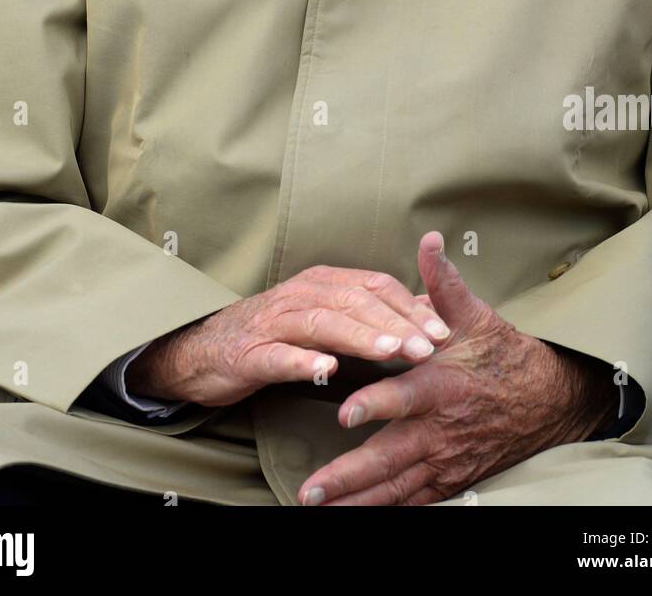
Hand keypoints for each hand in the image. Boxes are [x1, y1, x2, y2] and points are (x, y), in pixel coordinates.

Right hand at [126, 264, 451, 408]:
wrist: (207, 350)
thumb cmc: (276, 334)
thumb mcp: (324, 316)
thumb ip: (367, 314)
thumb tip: (424, 312)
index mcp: (323, 282)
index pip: (375, 286)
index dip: (410, 306)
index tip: (443, 332)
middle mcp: (301, 294)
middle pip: (355, 301)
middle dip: (395, 323)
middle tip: (429, 346)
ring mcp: (274, 322)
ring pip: (323, 323)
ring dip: (361, 336)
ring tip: (392, 351)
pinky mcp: (251, 353)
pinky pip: (280, 356)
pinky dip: (305, 361)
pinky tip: (327, 370)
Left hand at [297, 231, 618, 506]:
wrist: (547, 402)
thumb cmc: (503, 355)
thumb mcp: (475, 316)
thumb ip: (442, 281)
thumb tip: (428, 240)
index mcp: (442, 385)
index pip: (405, 397)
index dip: (376, 405)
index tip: (345, 412)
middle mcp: (440, 430)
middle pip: (390, 457)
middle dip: (348, 475)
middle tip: (311, 488)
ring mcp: (444, 460)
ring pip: (395, 488)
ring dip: (355, 500)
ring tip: (317, 508)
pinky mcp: (449, 480)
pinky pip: (411, 501)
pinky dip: (382, 510)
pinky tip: (352, 515)